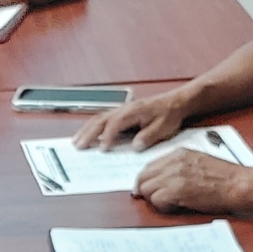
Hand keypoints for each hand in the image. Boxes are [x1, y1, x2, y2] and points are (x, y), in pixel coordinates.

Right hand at [72, 88, 192, 149]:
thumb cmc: (169, 114)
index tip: (102, 148)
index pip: (116, 123)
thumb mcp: (163, 127)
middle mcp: (125, 109)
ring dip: (86, 130)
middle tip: (78, 145)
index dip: (108, 136)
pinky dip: (92, 127)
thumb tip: (135, 146)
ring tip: (76, 141)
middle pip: (101, 119)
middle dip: (88, 133)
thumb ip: (148, 136)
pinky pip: (103, 119)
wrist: (176, 102)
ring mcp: (121, 110)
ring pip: (99, 118)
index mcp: (134, 111)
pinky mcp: (122, 114)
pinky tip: (87, 134)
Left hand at [133, 150, 252, 215]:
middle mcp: (174, 162)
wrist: (238, 184)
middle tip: (156, 199)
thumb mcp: (199, 161)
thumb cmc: (225, 177)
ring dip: (154, 199)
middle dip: (147, 190)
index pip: (149, 166)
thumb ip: (179, 166)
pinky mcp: (177, 191)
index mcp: (179, 154)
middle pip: (142, 178)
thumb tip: (164, 177)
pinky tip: (175, 206)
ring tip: (170, 203)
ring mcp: (174, 176)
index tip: (150, 188)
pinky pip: (156, 200)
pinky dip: (162, 206)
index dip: (148, 180)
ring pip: (146, 189)